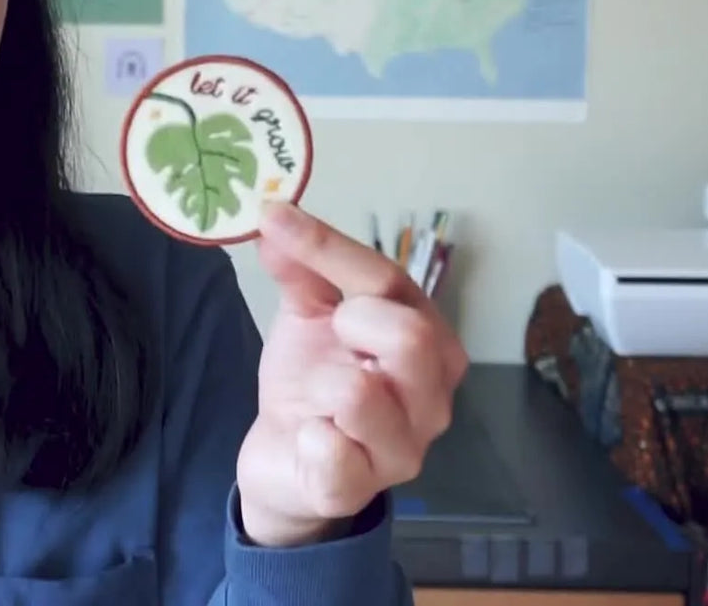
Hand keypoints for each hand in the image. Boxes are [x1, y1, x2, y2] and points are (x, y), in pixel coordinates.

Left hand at [235, 201, 468, 547]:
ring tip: (315, 393)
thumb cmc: (314, 382)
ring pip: (362, 393)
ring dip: (320, 381)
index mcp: (429, 341)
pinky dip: (308, 435)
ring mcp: (403, 450)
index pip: (391, 281)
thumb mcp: (309, 316)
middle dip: (352, 321)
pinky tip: (307, 433)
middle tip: (330, 332)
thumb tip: (277, 218)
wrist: (287, 461)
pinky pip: (332, 454)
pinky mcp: (358, 489)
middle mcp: (432, 397)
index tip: (275, 217)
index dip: (330, 246)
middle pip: (409, 336)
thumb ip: (302, 269)